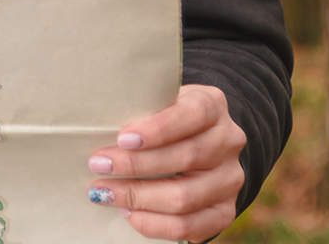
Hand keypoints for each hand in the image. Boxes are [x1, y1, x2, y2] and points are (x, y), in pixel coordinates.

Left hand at [85, 84, 245, 240]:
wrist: (200, 140)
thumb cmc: (167, 118)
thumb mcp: (159, 101)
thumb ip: (141, 110)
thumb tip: (98, 130)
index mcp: (213, 105)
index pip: (192, 115)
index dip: (158, 129)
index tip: (123, 138)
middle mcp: (229, 142)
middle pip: (184, 158)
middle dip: (135, 165)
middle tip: (99, 165)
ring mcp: (230, 180)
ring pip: (184, 197)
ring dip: (138, 197)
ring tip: (105, 192)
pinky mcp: (224, 212)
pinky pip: (188, 227)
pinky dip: (153, 223)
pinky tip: (129, 213)